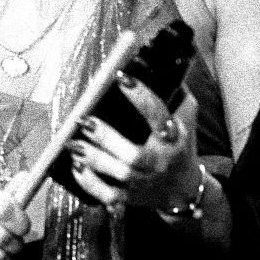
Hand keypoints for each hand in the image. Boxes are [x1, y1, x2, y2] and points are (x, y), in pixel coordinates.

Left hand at [67, 77, 204, 212]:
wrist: (184, 190)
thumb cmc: (180, 145)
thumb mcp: (186, 117)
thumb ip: (175, 93)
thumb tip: (156, 62)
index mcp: (175, 138)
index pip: (158, 115)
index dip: (140, 95)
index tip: (120, 78)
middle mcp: (159, 162)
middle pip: (134, 155)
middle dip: (106, 137)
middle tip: (84, 120)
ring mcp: (144, 182)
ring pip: (117, 174)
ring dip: (92, 157)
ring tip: (72, 142)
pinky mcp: (130, 197)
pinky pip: (107, 194)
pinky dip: (89, 182)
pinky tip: (76, 165)